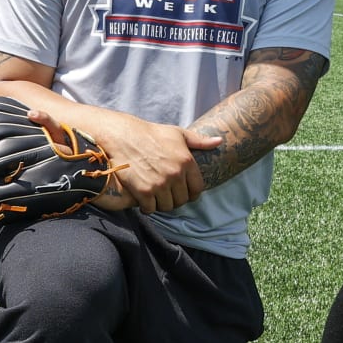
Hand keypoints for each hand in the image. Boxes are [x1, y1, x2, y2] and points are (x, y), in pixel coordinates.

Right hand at [41, 106, 216, 212]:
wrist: (123, 136)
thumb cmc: (150, 134)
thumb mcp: (177, 134)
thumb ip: (199, 141)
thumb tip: (219, 142)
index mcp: (187, 162)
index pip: (197, 190)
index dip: (191, 193)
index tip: (183, 191)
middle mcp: (175, 175)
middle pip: (182, 201)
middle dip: (175, 199)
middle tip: (166, 193)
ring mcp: (160, 185)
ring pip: (167, 207)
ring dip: (161, 204)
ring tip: (155, 195)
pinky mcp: (144, 192)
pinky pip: (151, 209)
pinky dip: (147, 207)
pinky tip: (144, 198)